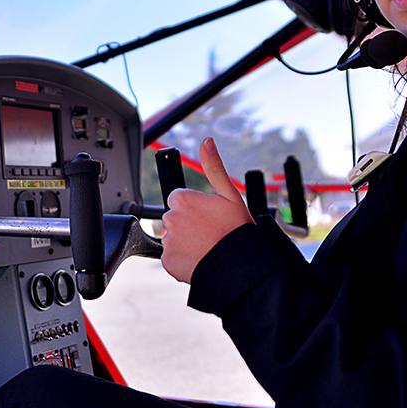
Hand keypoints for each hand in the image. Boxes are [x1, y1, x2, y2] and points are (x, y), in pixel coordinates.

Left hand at [160, 138, 251, 282]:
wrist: (239, 265)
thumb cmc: (237, 229)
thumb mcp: (230, 194)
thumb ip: (214, 167)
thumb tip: (207, 142)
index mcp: (182, 199)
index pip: (178, 199)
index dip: (194, 208)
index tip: (208, 217)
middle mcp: (170, 218)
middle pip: (174, 217)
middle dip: (188, 224)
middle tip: (209, 232)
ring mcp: (167, 241)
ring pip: (173, 238)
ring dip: (185, 241)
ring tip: (207, 246)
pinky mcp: (167, 261)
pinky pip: (172, 257)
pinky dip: (182, 258)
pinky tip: (200, 257)